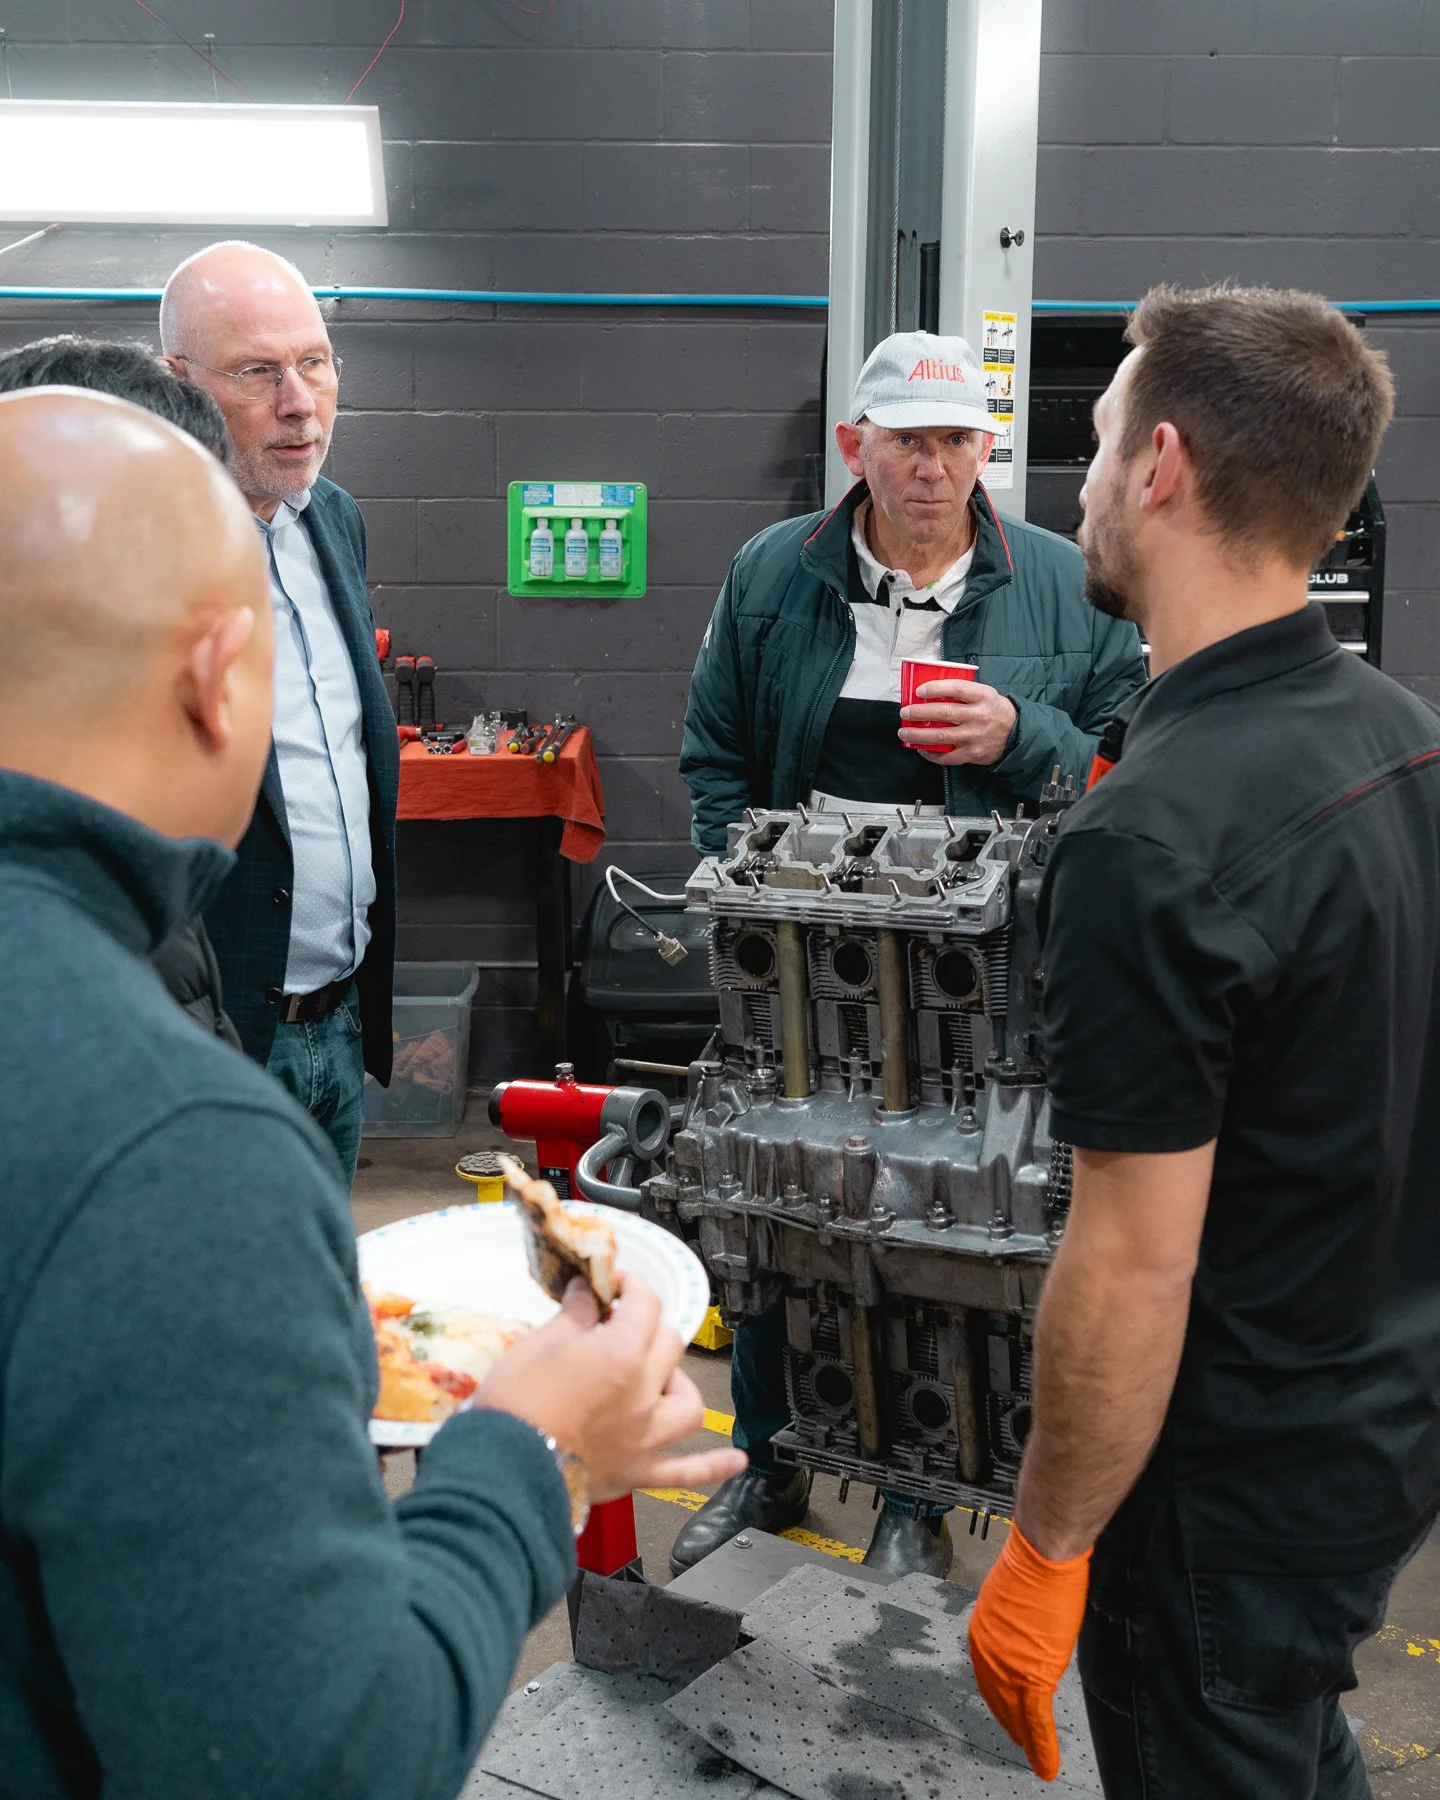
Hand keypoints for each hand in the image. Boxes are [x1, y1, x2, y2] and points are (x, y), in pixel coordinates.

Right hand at [474, 1272, 747, 1501]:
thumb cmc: (515, 1407)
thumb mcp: (540, 1343)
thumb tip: (587, 1294)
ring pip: (687, 1403)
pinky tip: (734, 1460)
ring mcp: (644, 1437)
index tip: (614, 1284)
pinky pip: (684, 1472)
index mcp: (622, 1354)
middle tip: (619, 1324)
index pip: (644, 1303)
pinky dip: (712, 1465)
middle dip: (647, 1326)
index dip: (630, 1285)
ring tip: (660, 1379)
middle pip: (668, 1344)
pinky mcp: (635, 1473)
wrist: (500, 1470)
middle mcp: (643, 1395)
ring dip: (678, 1384)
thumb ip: (575, 1315)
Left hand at [899, 678, 1015, 765]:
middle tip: (905, 713)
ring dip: (918, 735)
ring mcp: (975, 736)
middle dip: (920, 712)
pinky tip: (921, 749)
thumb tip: (932, 691)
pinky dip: (931, 754)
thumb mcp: (986, 694)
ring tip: (904, 733)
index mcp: (983, 696)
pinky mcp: (972, 754)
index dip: (936, 688)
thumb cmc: (996, 712)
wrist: (1016, 735)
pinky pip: (947, 756)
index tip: (919, 691)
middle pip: (944, 712)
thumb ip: (964, 692)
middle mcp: (979, 716)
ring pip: (941, 736)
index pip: (957, 688)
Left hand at [968, 1523, 1090, 1781]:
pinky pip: (1037, 1721)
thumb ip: (1012, 1622)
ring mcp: (1009, 1668)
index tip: (1006, 1708)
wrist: (1042, 1559)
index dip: (998, 1696)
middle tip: (1019, 1740)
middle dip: (1009, 1722)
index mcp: (982, 1633)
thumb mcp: (1010, 1596)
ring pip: (1018, 1716)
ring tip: (1035, 1760)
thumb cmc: (1033, 1567)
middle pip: (998, 1699)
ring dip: (1027, 1740)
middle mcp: (988, 1654)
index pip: (989, 1674)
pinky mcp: (1033, 1676)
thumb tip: (1023, 1632)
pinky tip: (1046, 1766)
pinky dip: (1042, 1746)